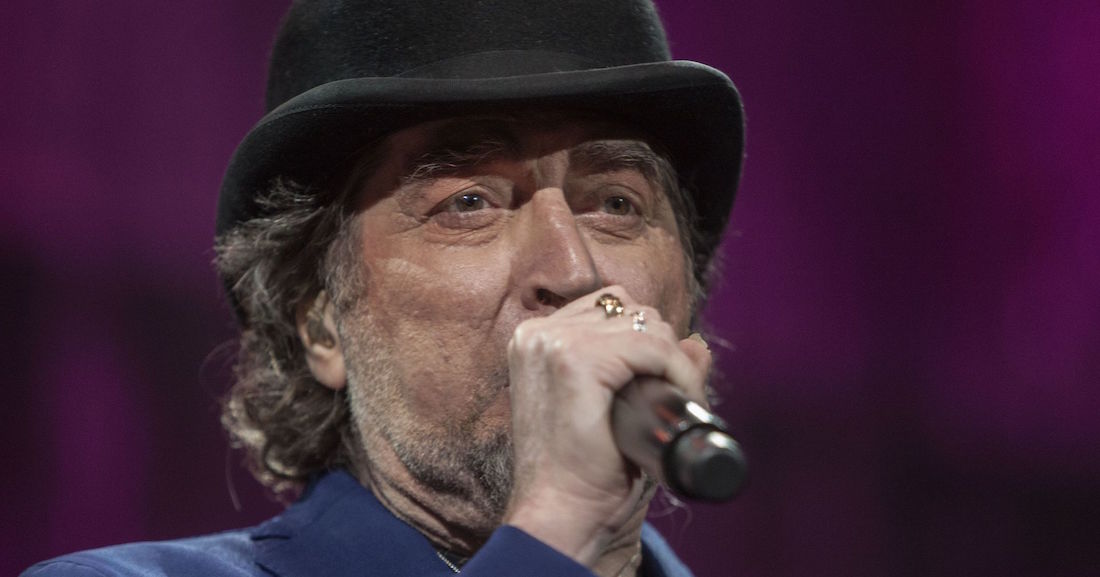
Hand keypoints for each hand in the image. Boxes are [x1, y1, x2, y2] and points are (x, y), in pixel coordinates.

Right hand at [502, 286, 710, 566]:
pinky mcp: (576, 360)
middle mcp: (538, 333)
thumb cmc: (584, 475)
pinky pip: (652, 346)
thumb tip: (697, 343)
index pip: (608, 306)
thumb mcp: (619, 412)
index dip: (646, 340)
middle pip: (629, 308)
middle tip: (675, 398)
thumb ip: (653, 372)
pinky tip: (680, 400)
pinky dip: (677, 371)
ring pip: (645, 324)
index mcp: (536, 340)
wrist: (561, 515)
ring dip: (673, 361)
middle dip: (662, 349)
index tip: (664, 384)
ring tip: (678, 403)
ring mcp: (554, 342)